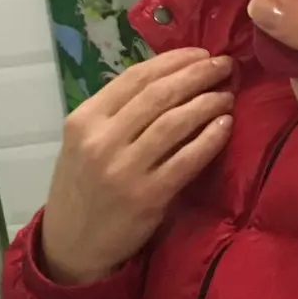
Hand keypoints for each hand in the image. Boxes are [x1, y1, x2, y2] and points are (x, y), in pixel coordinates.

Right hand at [41, 49, 233, 285]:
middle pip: (158, 94)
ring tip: (226, 95)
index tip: (201, 53)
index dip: (173, 61)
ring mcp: (124, 169)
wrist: (71, 245)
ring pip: (174, 122)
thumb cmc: (83, 188)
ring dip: (207, 103)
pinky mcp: (147, 197)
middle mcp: (101, 140)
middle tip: (224, 66)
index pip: (135, 77)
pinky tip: (225, 125)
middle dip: (197, 74)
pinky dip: (210, 138)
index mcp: (84, 120)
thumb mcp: (82, 143)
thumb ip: (115, 113)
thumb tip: (169, 79)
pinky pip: (187, 159)